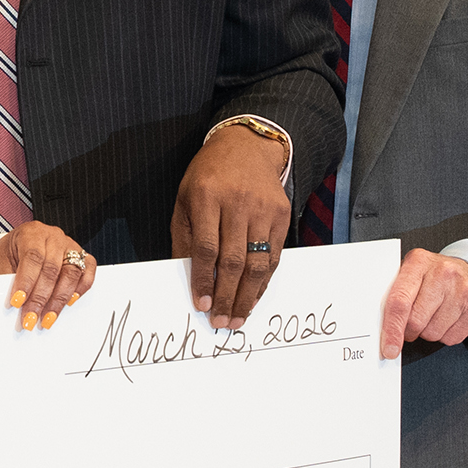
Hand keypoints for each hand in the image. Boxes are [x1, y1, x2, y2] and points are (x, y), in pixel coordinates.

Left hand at [0, 221, 95, 329]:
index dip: (26, 282)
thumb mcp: (1, 263)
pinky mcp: (82, 256)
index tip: (17, 302)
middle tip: (30, 318)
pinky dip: (80, 289)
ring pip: (71, 273)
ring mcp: (70, 245)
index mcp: (32, 233)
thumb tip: (16, 305)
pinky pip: (87, 272)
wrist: (15, 248)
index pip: (33, 256)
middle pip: (52, 269)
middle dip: (40, 298)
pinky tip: (69, 303)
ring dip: (59, 300)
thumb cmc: (8, 255)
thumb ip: (8, 281)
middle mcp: (53, 237)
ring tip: (47, 319)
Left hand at [172, 126, 290, 328]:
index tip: (201, 305)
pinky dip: (264, 280)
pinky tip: (253, 296)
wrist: (246, 146)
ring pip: (257, 262)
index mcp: (207, 198)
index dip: (204, 280)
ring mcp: (263, 209)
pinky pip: (274, 255)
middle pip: (234, 260)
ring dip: (247, 295)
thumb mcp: (185, 200)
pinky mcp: (282, 214)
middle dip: (226, 296)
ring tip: (237, 317)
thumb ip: (186, 238)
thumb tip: (188, 278)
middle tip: (221, 321)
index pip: (207, 249)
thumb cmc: (208, 176)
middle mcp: (238, 203)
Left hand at [379, 250, 467, 358]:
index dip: (391, 329)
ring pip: (433, 333)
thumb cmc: (437, 276)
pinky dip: (445, 335)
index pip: (400, 301)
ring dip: (428, 332)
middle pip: (415, 321)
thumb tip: (379, 327)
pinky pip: (451, 338)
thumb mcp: (413, 274)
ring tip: (435, 315)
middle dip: (409, 331)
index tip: (389, 347)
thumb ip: (395, 294)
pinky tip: (449, 319)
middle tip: (413, 323)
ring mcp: (464, 291)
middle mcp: (444, 273)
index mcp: (419, 262)